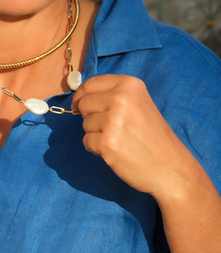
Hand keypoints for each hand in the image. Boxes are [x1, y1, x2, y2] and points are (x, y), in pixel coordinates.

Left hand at [71, 74, 196, 198]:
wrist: (172, 169)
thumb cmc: (152, 136)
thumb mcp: (137, 103)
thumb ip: (111, 95)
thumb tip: (80, 96)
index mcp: (129, 85)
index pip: (91, 84)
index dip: (84, 95)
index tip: (86, 105)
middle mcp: (120, 98)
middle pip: (84, 102)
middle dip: (91, 115)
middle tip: (112, 127)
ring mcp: (113, 120)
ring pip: (84, 123)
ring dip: (96, 133)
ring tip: (119, 139)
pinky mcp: (107, 142)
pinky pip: (86, 141)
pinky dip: (96, 148)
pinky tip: (115, 151)